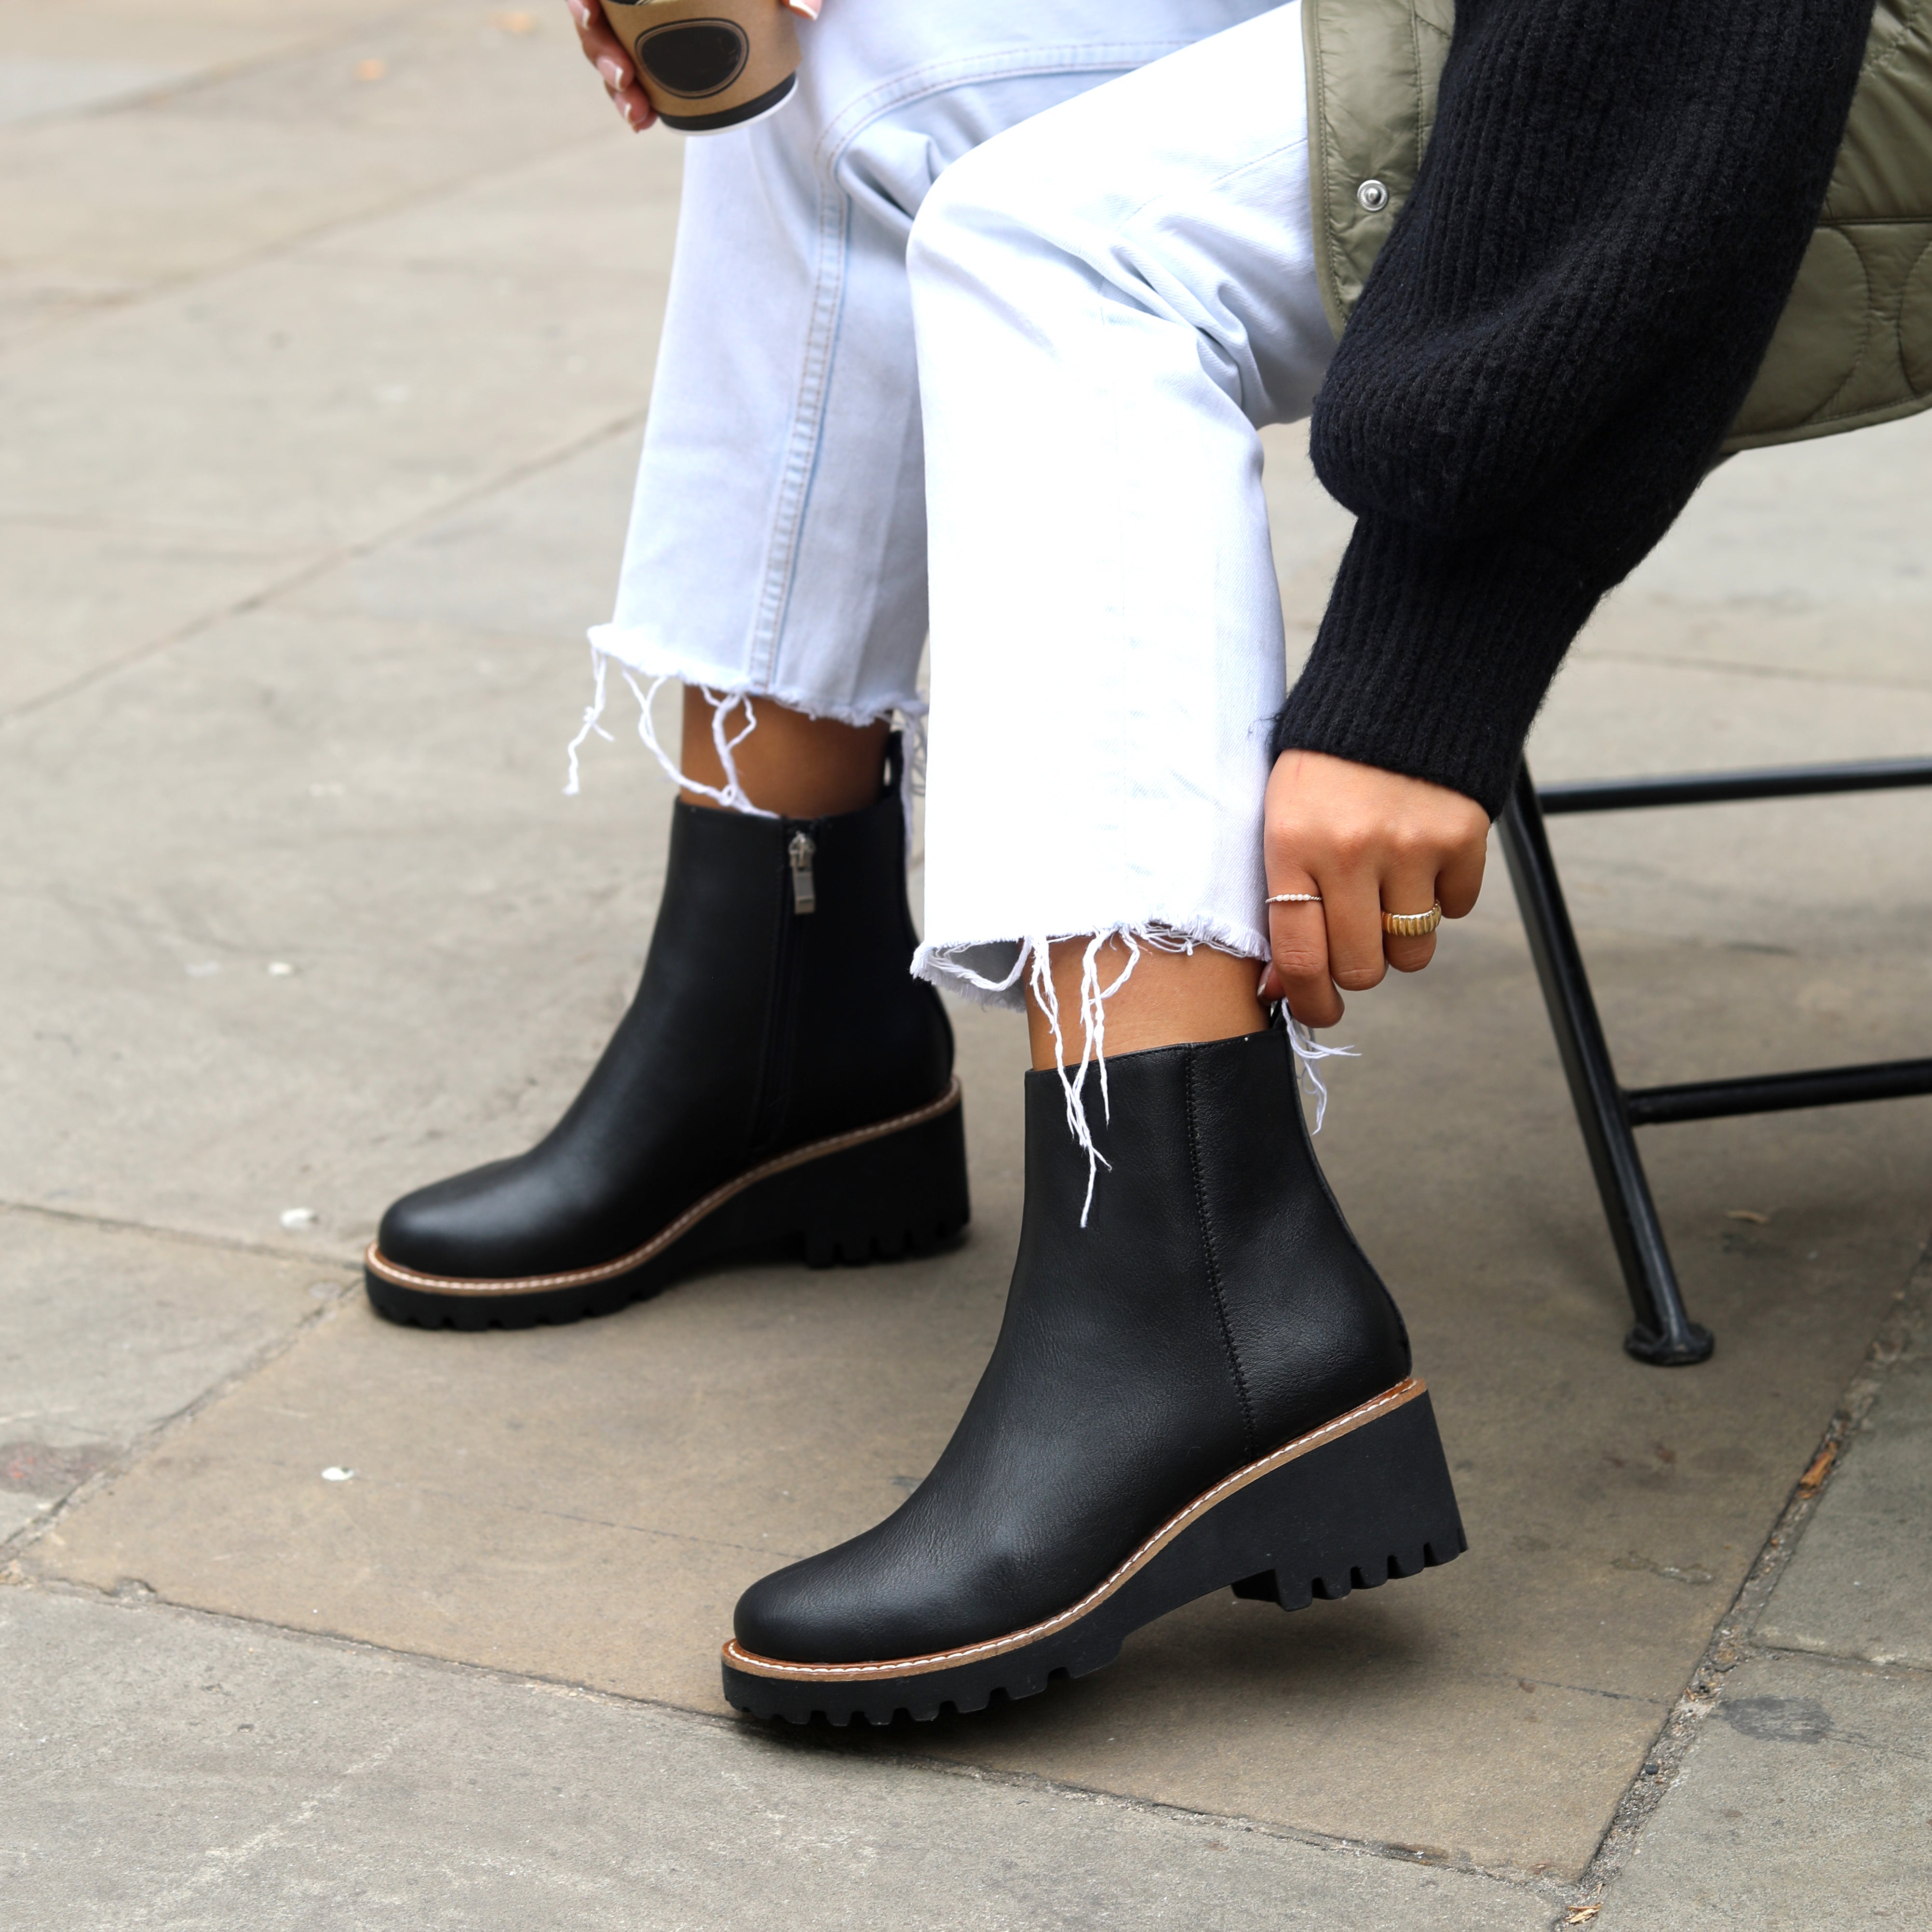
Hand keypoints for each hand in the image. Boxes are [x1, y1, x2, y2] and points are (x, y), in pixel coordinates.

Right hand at [565, 0, 821, 131]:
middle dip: (599, 50)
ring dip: (615, 85)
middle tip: (624, 79)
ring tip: (637, 114)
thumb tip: (804, 10)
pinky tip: (644, 120)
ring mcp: (647, 18)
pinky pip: (636, 71)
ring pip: (612, 48)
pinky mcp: (661, 45)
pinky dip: (635, 96)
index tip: (588, 11)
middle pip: (597, 16)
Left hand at [1260, 750, 1489, 1028]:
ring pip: (1413, 950)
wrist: (1399, 688)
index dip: (1309, 1000)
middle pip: (1361, 967)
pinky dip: (1444, 896)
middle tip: (1357, 946)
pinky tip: (1423, 857)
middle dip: (1358, 969)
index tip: (1317, 1011)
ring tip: (1389, 893)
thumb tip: (1280, 986)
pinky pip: (1458, 908)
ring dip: (1402, 939)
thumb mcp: (1282, 818)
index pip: (1299, 956)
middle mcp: (1350, 850)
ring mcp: (1410, 845)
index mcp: (1292, 846)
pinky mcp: (1462, 837)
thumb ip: (1281, 899)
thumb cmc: (1325, 766)